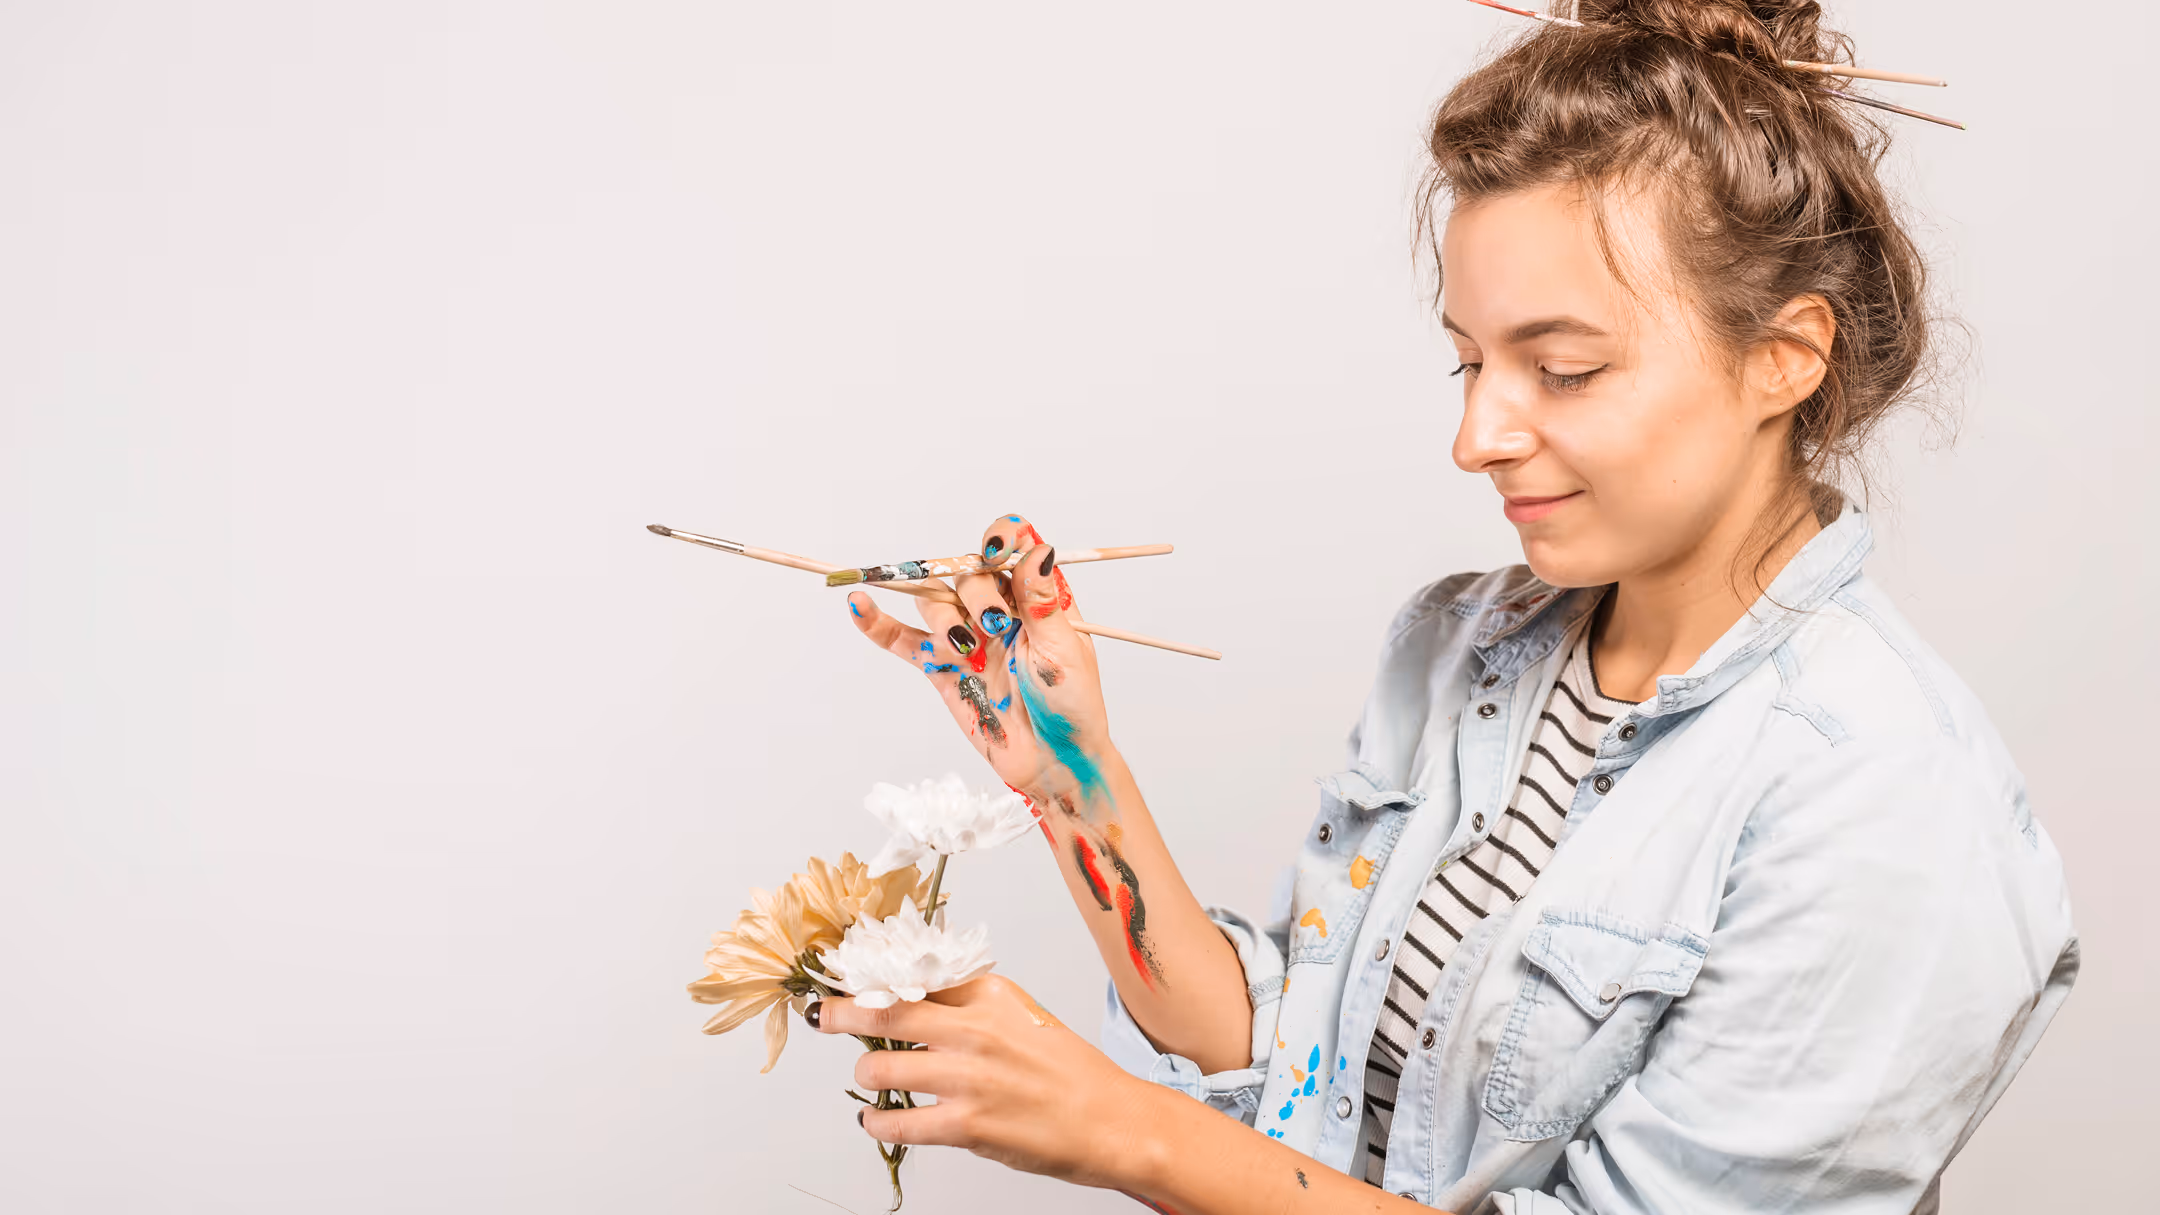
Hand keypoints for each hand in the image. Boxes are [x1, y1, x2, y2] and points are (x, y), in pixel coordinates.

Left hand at [811, 977, 1163, 1189]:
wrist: (1112, 1121)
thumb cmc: (1072, 1072)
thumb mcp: (1024, 1015)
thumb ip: (973, 1003)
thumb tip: (921, 996)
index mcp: (989, 994)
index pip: (915, 976)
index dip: (874, 979)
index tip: (851, 980)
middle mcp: (974, 1029)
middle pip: (885, 1010)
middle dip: (843, 1012)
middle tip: (824, 1014)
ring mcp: (967, 1077)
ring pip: (880, 1066)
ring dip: (866, 1074)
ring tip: (869, 1079)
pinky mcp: (966, 1124)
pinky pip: (897, 1120)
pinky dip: (877, 1120)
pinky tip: (875, 1119)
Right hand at [847, 514, 1112, 812]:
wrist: (1054, 760)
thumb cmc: (1071, 706)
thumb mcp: (1065, 651)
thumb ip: (1043, 602)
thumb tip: (1037, 551)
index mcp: (1035, 597)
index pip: (1012, 546)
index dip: (1000, 539)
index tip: (996, 553)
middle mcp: (999, 609)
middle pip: (967, 573)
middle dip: (978, 594)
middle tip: (995, 626)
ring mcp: (968, 636)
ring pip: (936, 602)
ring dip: (943, 616)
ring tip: (965, 648)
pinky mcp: (942, 667)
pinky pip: (903, 640)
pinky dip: (878, 623)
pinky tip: (858, 605)